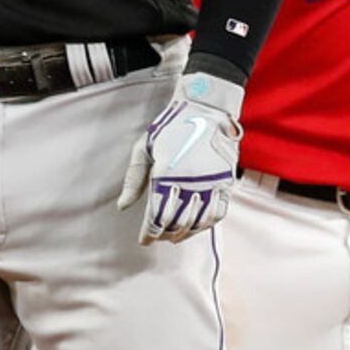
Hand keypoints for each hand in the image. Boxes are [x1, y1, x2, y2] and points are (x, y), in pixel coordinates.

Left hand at [119, 70, 243, 244]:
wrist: (207, 108)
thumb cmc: (171, 126)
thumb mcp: (144, 147)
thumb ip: (133, 179)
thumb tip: (123, 206)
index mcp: (166, 174)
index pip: (156, 217)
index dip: (149, 234)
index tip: (144, 240)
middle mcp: (189, 182)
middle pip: (176, 223)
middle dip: (164, 235)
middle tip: (157, 237)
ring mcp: (210, 183)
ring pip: (197, 222)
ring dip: (184, 234)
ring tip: (174, 236)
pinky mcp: (226, 182)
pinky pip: (218, 213)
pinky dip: (206, 225)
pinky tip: (197, 227)